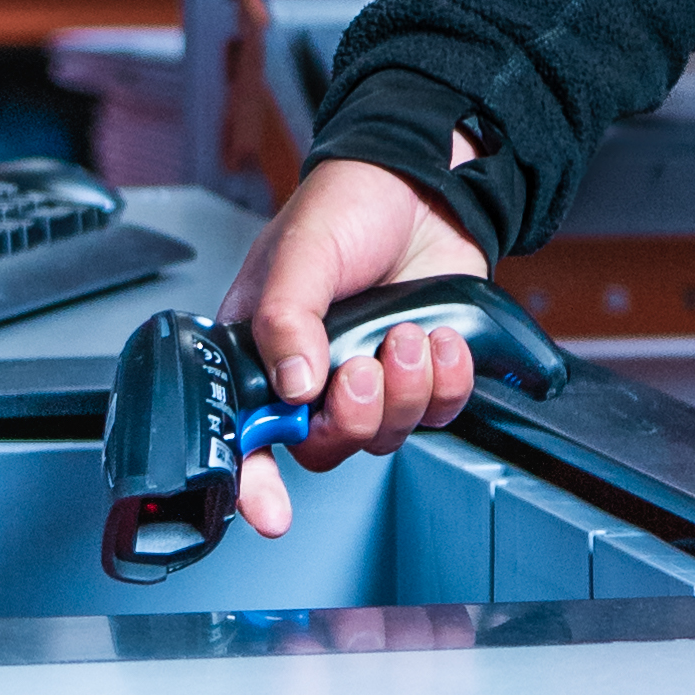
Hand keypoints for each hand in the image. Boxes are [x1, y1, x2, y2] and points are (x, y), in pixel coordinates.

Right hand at [227, 153, 486, 533]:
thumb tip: (293, 385)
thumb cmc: (348, 204)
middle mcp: (313, 375)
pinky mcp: (422, 374)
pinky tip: (442, 338)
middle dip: (352, 416)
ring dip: (404, 390)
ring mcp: (370, 377)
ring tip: (408, 335)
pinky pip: (438, 412)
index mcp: (263, 351)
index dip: (253, 482)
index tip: (269, 511)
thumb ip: (285, 317)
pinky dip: (446, 382)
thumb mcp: (302, 251)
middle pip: (325, 446)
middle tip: (361, 370)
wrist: (425, 182)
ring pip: (385, 435)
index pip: (247, 435)